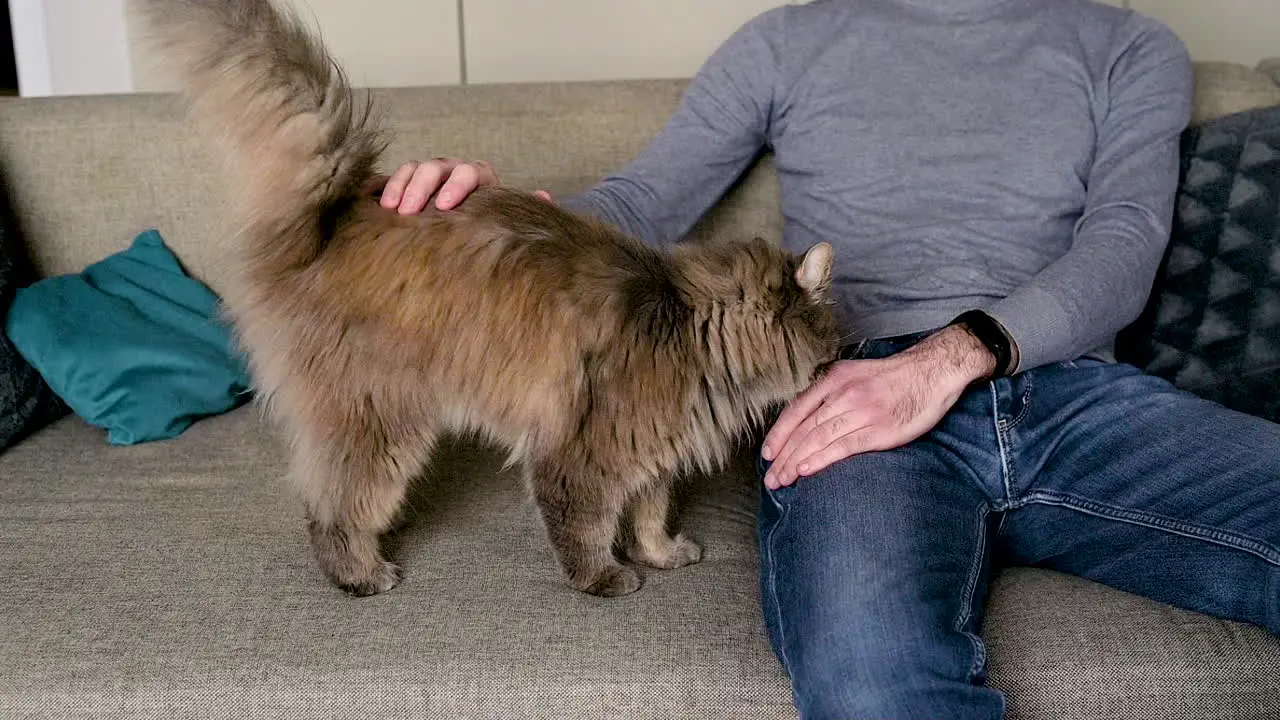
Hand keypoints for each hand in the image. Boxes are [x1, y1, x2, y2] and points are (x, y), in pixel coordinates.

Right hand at [373, 157, 550, 214]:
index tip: (446, 206)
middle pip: (436, 167)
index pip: (470, 173)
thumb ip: (522, 205)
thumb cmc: (490, 218)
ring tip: (391, 209)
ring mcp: (430, 174)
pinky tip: (375, 203)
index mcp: (479, 176)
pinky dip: (385, 186)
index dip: (457, 186)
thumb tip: (543, 197)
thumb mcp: (506, 212)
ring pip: (414, 168)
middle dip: (422, 187)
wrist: (472, 218)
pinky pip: (395, 177)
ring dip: (401, 186)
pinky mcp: (409, 183)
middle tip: (410, 211)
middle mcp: (453, 169)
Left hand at [760, 326, 996, 489]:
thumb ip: (832, 394)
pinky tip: (806, 471)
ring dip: (796, 462)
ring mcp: (861, 411)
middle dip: (783, 456)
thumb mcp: (855, 375)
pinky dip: (821, 459)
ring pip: (818, 439)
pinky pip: (843, 446)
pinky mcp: (879, 430)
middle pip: (804, 429)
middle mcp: (843, 394)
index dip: (779, 434)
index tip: (767, 454)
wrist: (932, 372)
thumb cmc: (893, 378)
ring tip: (782, 480)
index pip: (797, 409)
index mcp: (834, 379)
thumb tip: (809, 420)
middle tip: (771, 478)